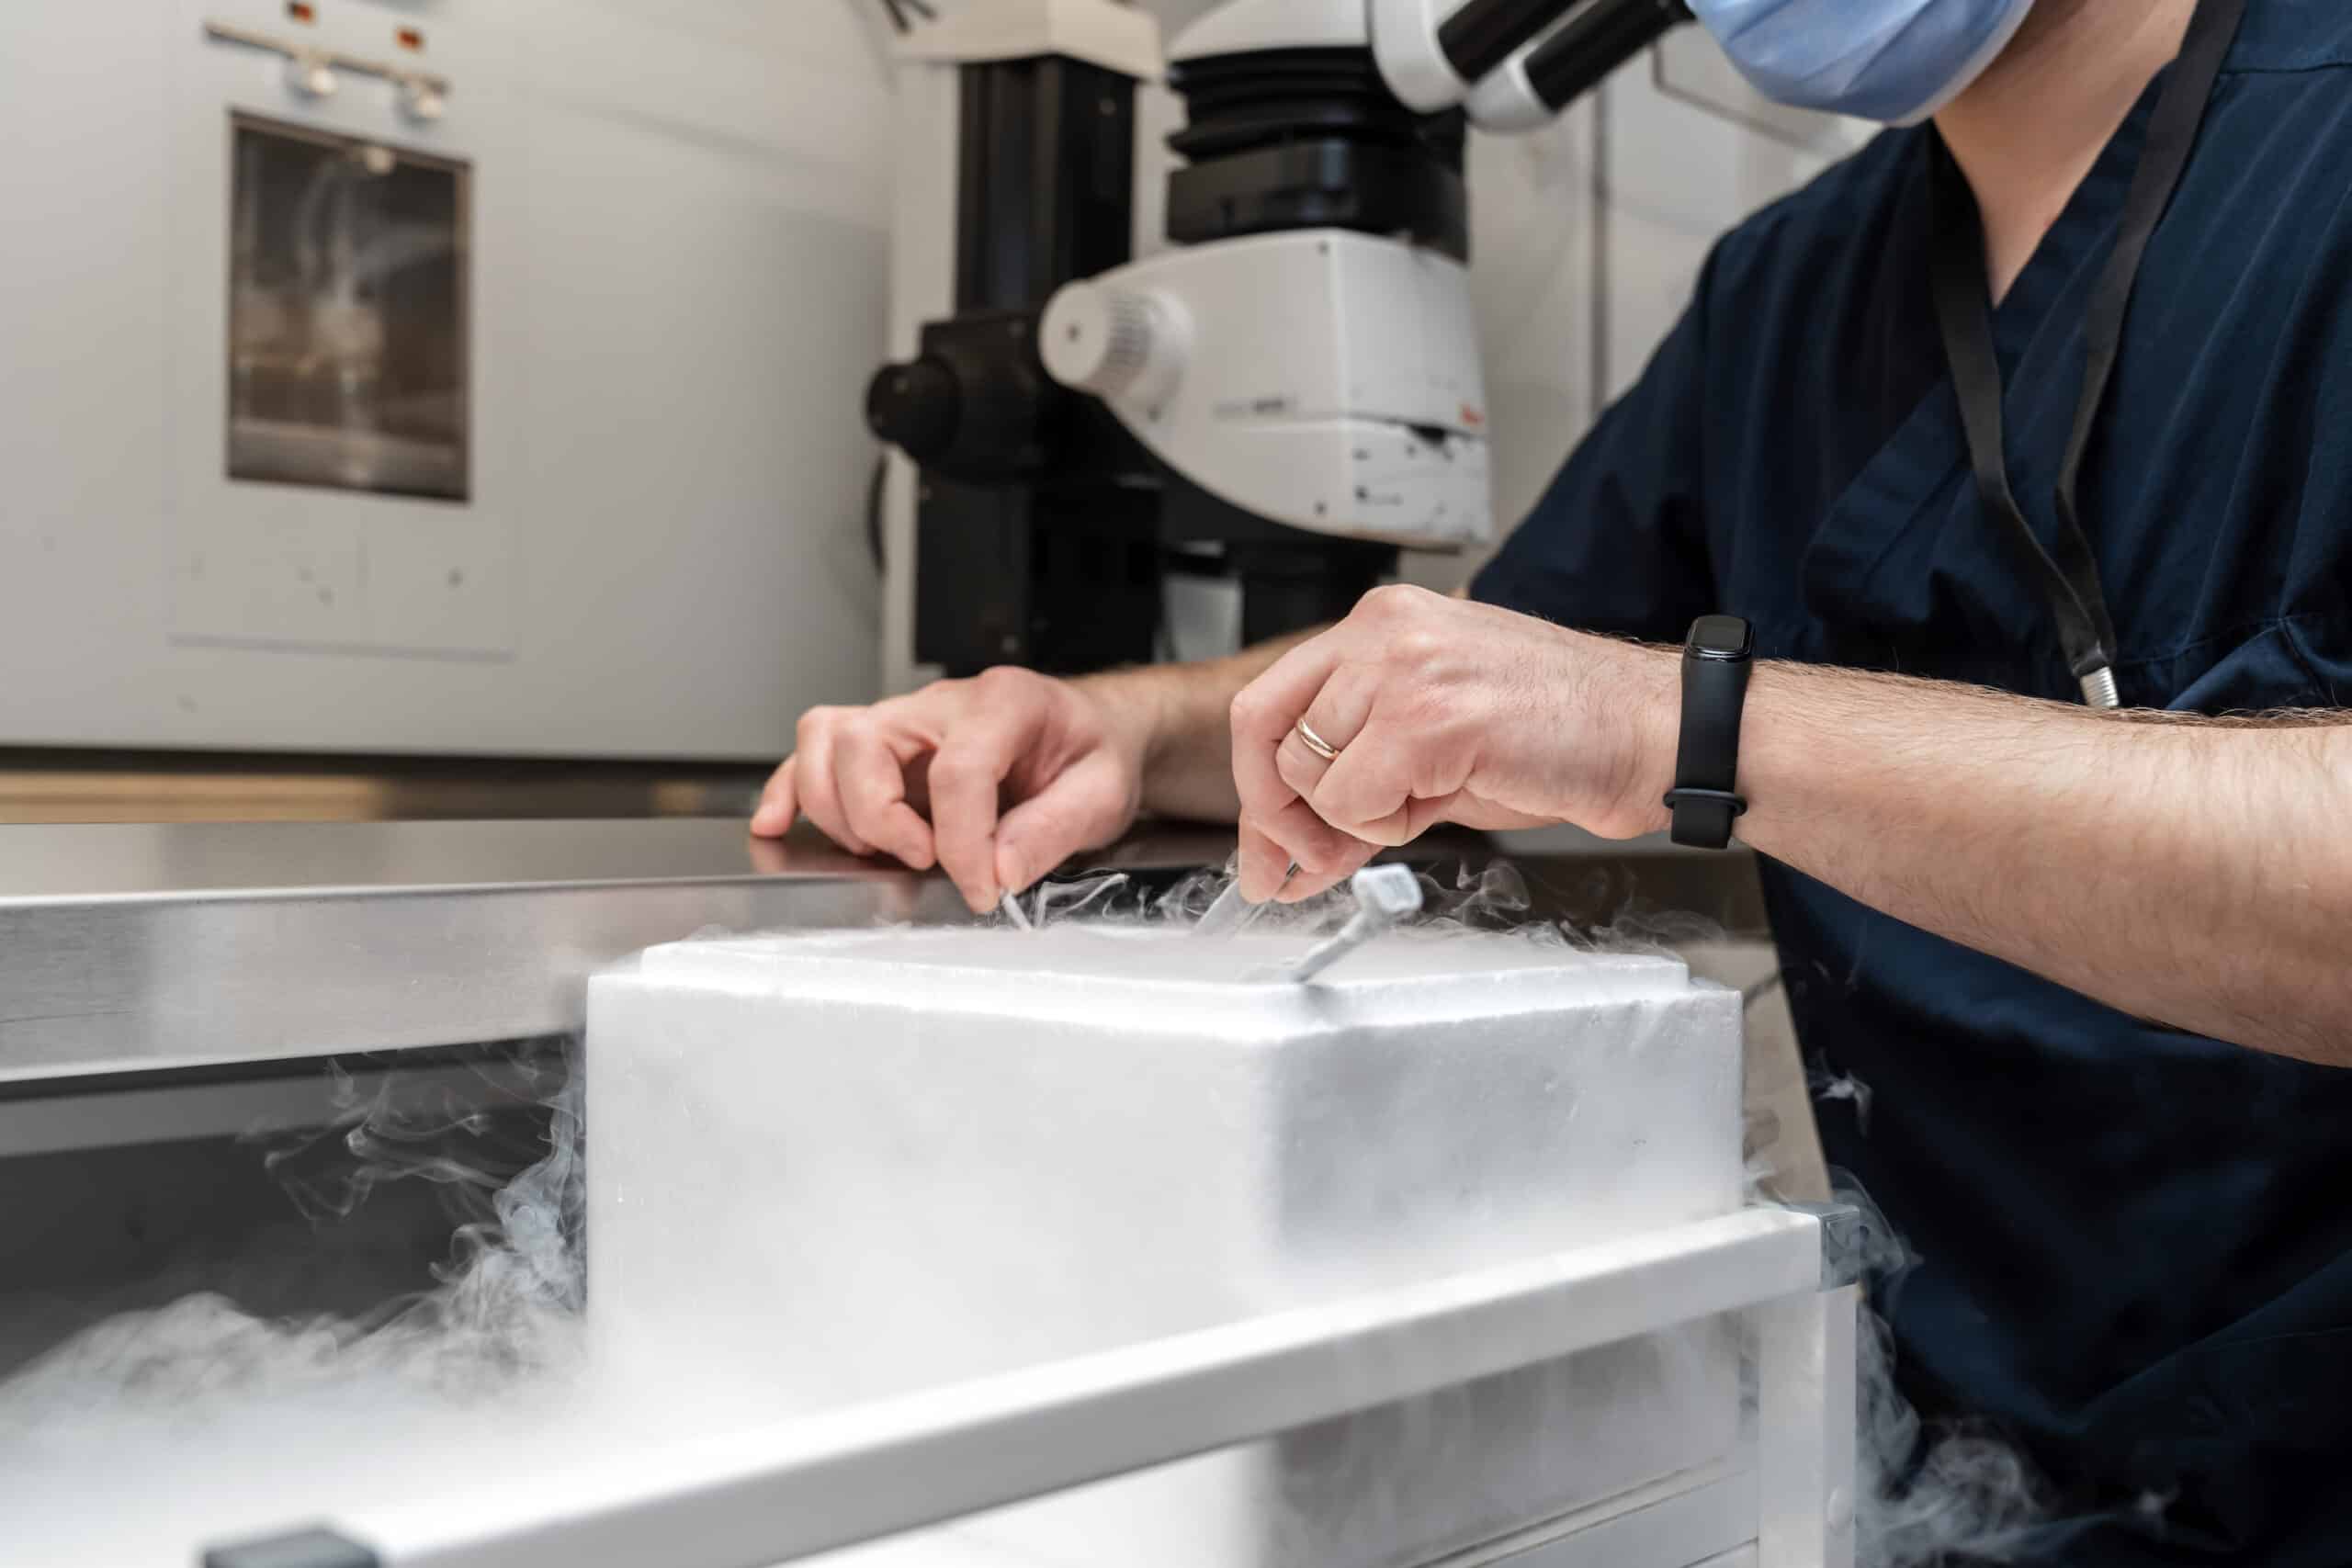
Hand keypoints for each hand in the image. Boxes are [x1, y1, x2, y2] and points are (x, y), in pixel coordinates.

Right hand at [751, 668, 1147, 911]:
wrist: (1092, 732)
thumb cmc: (1092, 753)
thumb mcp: (1102, 792)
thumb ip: (1053, 830)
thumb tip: (997, 869)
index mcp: (1004, 702)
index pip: (958, 770)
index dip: (962, 842)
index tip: (983, 888)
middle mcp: (942, 704)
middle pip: (867, 743)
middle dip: (883, 819)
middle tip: (928, 864)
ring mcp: (905, 721)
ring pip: (828, 740)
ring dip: (837, 808)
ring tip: (883, 851)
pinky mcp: (884, 746)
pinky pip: (815, 750)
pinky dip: (788, 788)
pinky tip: (777, 824)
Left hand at [1227, 585, 1676, 899]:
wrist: (1649, 735)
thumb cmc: (1559, 734)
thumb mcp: (1430, 748)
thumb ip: (1351, 785)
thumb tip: (1283, 852)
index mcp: (1380, 623)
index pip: (1266, 701)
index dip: (1256, 784)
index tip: (1268, 844)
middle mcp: (1383, 630)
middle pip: (1265, 736)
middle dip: (1286, 816)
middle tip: (1324, 856)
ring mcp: (1404, 667)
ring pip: (1307, 773)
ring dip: (1354, 818)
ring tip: (1425, 799)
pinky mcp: (1429, 717)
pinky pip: (1353, 801)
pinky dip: (1384, 825)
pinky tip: (1444, 797)